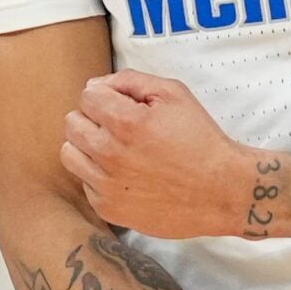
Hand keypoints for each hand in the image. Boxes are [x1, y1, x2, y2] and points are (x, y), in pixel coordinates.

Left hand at [61, 71, 257, 238]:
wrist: (220, 191)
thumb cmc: (200, 140)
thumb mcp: (174, 94)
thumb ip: (131, 81)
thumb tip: (94, 85)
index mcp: (126, 122)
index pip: (87, 96)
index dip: (106, 95)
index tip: (123, 106)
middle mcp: (110, 154)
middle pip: (72, 123)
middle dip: (92, 118)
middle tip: (119, 127)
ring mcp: (107, 185)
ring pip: (69, 153)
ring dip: (87, 146)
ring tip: (114, 149)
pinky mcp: (108, 208)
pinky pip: (84, 182)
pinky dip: (98, 175)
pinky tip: (124, 174)